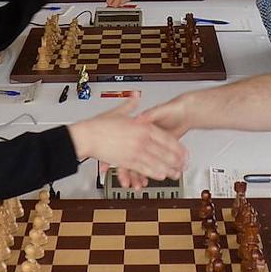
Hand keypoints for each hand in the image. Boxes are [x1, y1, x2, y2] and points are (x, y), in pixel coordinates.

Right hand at [68, 98, 187, 182]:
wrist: (86, 136)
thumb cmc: (99, 125)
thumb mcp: (118, 111)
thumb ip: (130, 104)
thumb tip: (135, 96)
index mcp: (141, 126)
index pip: (165, 137)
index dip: (177, 147)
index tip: (184, 151)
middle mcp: (141, 139)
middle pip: (165, 151)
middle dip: (176, 160)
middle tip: (184, 165)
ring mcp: (134, 151)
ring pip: (156, 162)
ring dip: (168, 168)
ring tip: (176, 173)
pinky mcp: (126, 161)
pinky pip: (144, 168)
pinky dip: (153, 172)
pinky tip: (160, 175)